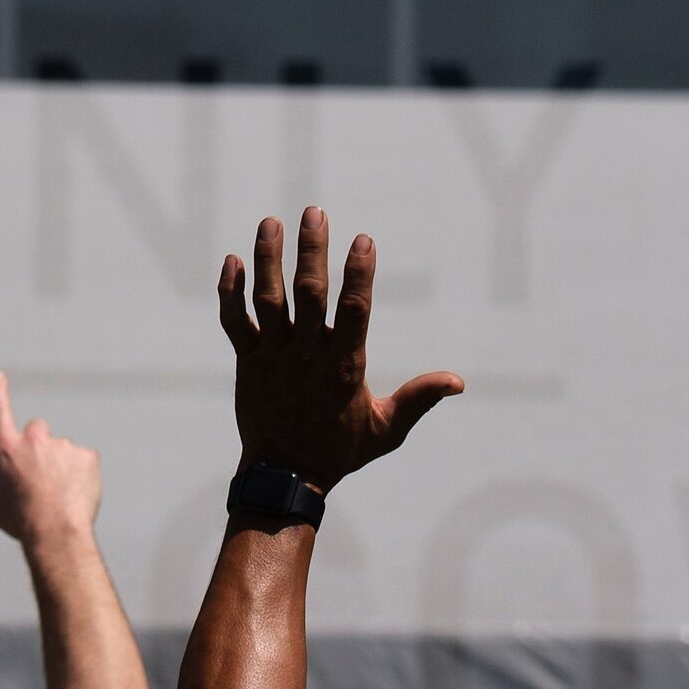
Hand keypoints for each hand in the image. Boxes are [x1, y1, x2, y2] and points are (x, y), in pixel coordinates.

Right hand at [0, 371, 100, 545]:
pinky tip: (77, 496)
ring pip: (63, 452)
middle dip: (40, 448)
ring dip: (62, 468)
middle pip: (37, 432)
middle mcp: (34, 440)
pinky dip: (82, 477)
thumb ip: (4, 487)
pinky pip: (84, 463)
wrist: (55, 531)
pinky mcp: (87, 455)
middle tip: (43, 476)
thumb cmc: (22, 523)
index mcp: (6, 449)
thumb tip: (13, 489)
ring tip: (60, 497)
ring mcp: (63, 445)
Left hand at [217, 208, 462, 494]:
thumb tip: (457, 381)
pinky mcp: (247, 363)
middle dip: (311, 250)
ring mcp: (273, 357)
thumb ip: (419, 399)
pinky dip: (230, 292)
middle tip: (314, 212)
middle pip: (308, 293)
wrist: (284, 477)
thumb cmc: (340, 451)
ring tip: (270, 222)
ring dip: (268, 259)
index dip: (359, 273)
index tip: (363, 240)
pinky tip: (232, 260)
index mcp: (344, 367)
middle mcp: (307, 356)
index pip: (354, 310)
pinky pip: (235, 322)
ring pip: (269, 300)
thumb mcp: (388, 430)